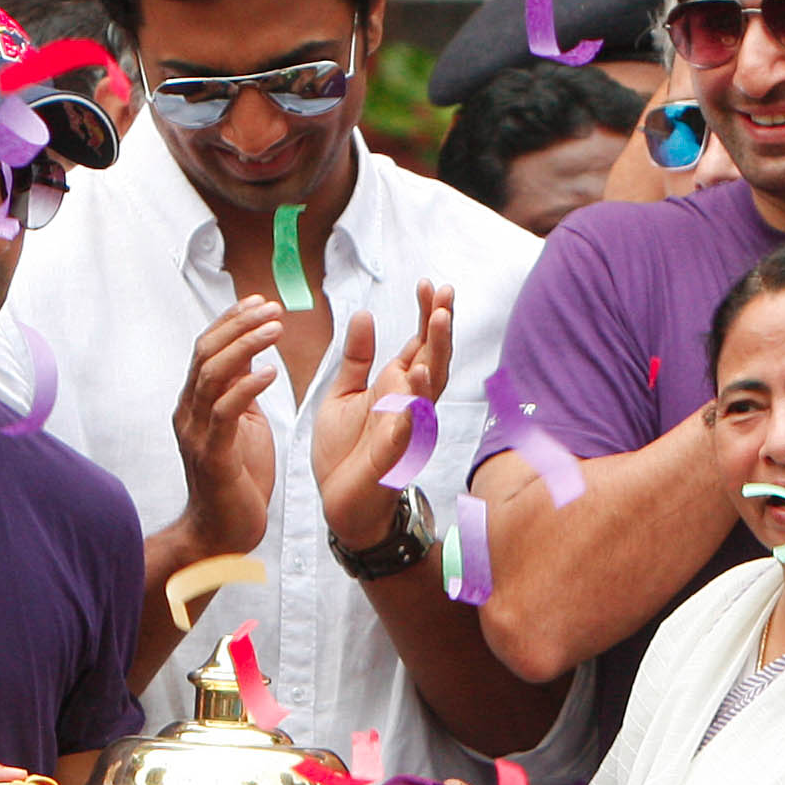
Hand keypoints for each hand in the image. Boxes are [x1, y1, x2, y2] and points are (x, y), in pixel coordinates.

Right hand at [169, 299, 282, 563]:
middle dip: (239, 325)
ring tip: (275, 329)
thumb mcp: (243, 424)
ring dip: (245, 347)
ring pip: (213, 376)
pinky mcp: (214, 456)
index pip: (207, 349)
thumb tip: (251, 355)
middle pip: (206, 354)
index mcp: (195, 403)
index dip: (231, 321)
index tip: (259, 301)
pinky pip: (226, 413)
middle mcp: (189, 413)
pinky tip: (270, 372)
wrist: (222, 533)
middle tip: (272, 308)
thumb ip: (241, 391)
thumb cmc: (237, 478)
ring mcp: (197, 434)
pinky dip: (247, 388)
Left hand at [310, 285, 455, 552]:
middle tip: (444, 293)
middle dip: (440, 326)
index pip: (419, 343)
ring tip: (439, 321)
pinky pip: (408, 425)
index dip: (426, 314)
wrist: (340, 501)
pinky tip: (419, 376)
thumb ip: (356, 357)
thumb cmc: (346, 449)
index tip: (429, 283)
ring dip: (436, 353)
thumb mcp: (344, 393)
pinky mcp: (394, 452)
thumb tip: (363, 313)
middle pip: (434, 357)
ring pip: (429, 387)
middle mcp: (409, 402)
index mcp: (397, 385)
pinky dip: (415, 401)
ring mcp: (406, 427)